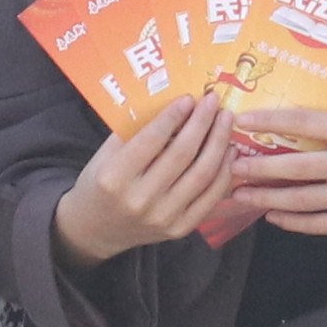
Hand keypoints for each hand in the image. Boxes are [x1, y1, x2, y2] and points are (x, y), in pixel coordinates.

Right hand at [53, 97, 235, 263]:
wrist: (97, 229)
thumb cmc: (100, 183)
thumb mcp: (106, 154)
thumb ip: (136, 132)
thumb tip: (175, 106)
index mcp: (115, 178)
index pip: (152, 140)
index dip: (174, 116)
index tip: (188, 98)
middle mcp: (140, 200)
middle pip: (182, 154)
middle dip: (202, 123)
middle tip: (213, 101)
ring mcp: (163, 217)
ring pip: (202, 175)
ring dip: (219, 142)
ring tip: (226, 120)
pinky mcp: (180, 229)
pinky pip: (211, 197)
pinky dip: (224, 172)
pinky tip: (229, 150)